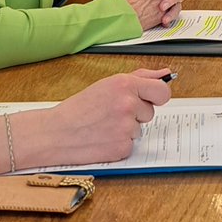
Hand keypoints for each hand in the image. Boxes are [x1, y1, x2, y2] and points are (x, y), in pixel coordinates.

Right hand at [48, 69, 172, 162]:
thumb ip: (140, 77)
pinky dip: (119, 143)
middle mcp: (128, 105)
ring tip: (103, 125)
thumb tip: (165, 74)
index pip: (162, 91)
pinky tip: (103, 138)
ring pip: (140, 129)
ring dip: (126, 129)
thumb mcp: (107, 84)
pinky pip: (131, 145)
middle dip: (137, 113)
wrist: (55, 133)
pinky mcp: (122, 148)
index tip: (151, 99)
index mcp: (125, 85)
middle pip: (150, 112)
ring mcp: (126, 127)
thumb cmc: (79, 108)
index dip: (157, 96)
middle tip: (113, 113)